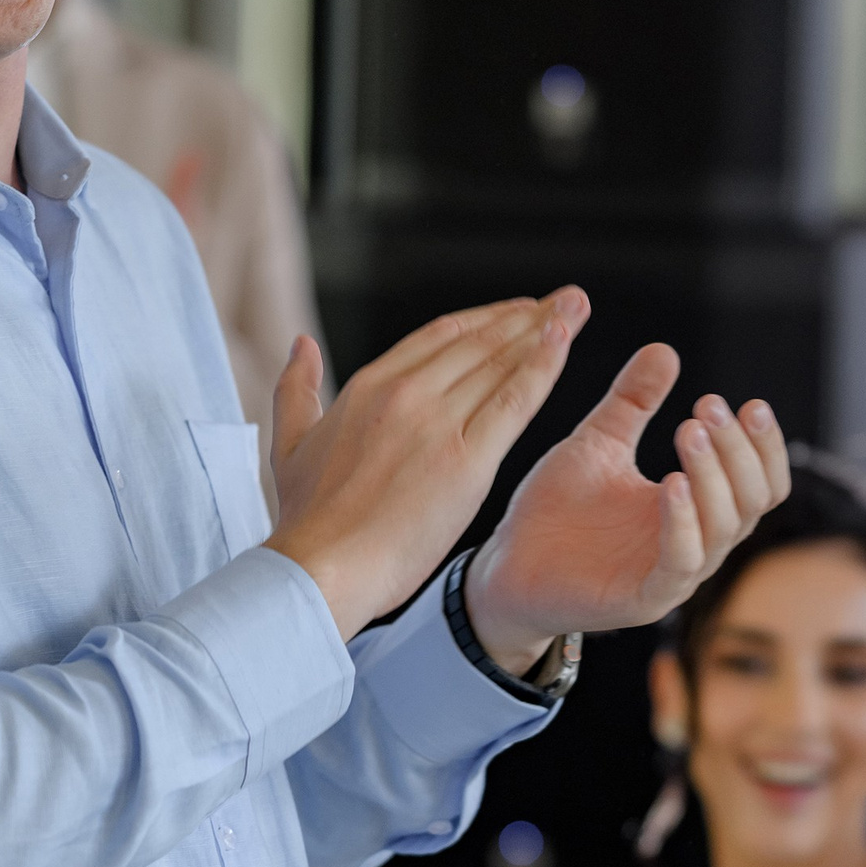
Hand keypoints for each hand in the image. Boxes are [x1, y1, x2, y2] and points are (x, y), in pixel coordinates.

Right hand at [265, 292, 588, 640]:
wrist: (320, 567)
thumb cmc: (307, 520)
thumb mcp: (289, 442)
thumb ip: (296, 388)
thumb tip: (301, 343)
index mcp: (368, 386)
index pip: (439, 336)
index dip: (483, 319)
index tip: (515, 311)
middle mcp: (407, 394)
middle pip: (478, 341)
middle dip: (527, 316)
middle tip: (566, 299)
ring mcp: (438, 423)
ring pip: (501, 363)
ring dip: (545, 331)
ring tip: (576, 308)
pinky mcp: (467, 461)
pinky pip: (514, 401)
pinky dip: (543, 368)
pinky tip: (564, 346)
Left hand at [463, 345, 790, 676]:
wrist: (506, 564)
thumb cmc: (554, 511)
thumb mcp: (598, 443)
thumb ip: (633, 402)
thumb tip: (664, 350)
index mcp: (694, 508)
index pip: (759, 481)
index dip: (762, 445)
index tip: (747, 403)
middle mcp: (695, 543)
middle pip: (752, 500)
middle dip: (739, 450)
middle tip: (709, 406)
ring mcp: (673, 576)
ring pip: (723, 528)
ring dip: (712, 475)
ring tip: (689, 431)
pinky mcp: (642, 599)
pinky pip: (680, 563)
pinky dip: (683, 522)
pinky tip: (671, 483)